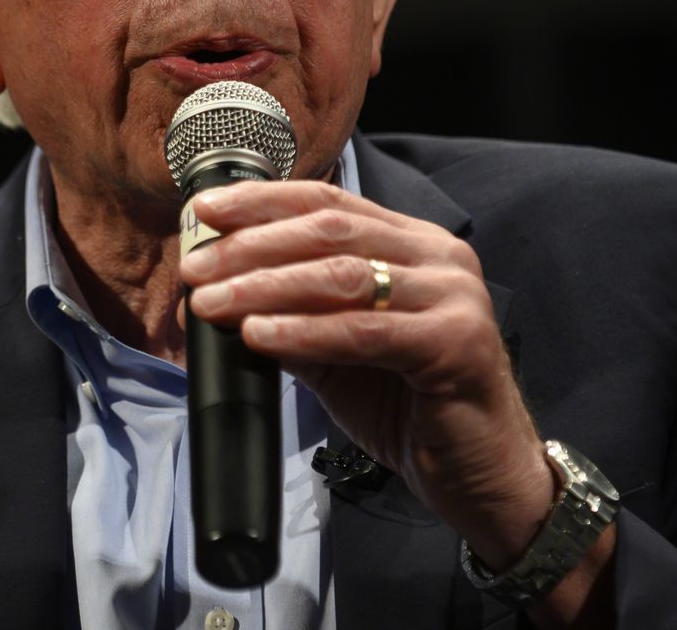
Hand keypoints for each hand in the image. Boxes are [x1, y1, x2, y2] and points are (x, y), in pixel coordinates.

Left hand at [180, 181, 580, 577]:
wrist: (481, 475)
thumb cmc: (412, 409)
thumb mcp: (340, 354)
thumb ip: (295, 317)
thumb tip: (220, 294)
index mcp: (414, 244)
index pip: (330, 203)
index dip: (263, 202)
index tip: (205, 212)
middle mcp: (439, 258)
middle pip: (330, 232)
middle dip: (252, 246)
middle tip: (195, 268)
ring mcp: (454, 297)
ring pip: (343, 275)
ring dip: (265, 286)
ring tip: (213, 302)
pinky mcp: (457, 343)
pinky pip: (365, 331)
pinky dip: (304, 331)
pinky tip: (260, 335)